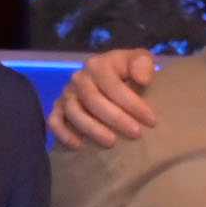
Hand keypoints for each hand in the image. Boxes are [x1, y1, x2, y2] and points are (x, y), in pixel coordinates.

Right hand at [47, 48, 164, 151]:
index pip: (113, 85)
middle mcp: (79, 78)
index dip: (132, 104)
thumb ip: (143, 63)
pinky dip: (64, 134)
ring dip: (92, 129)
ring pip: (74, 112)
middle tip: (136, 133)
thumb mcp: (140, 60)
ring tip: (112, 143)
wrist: (113, 79)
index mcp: (98, 64)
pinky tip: (79, 146)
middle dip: (116, 118)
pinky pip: (54, 121)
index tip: (151, 121)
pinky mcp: (58, 109)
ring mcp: (67, 94)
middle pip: (93, 100)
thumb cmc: (129, 73)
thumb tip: (142, 79)